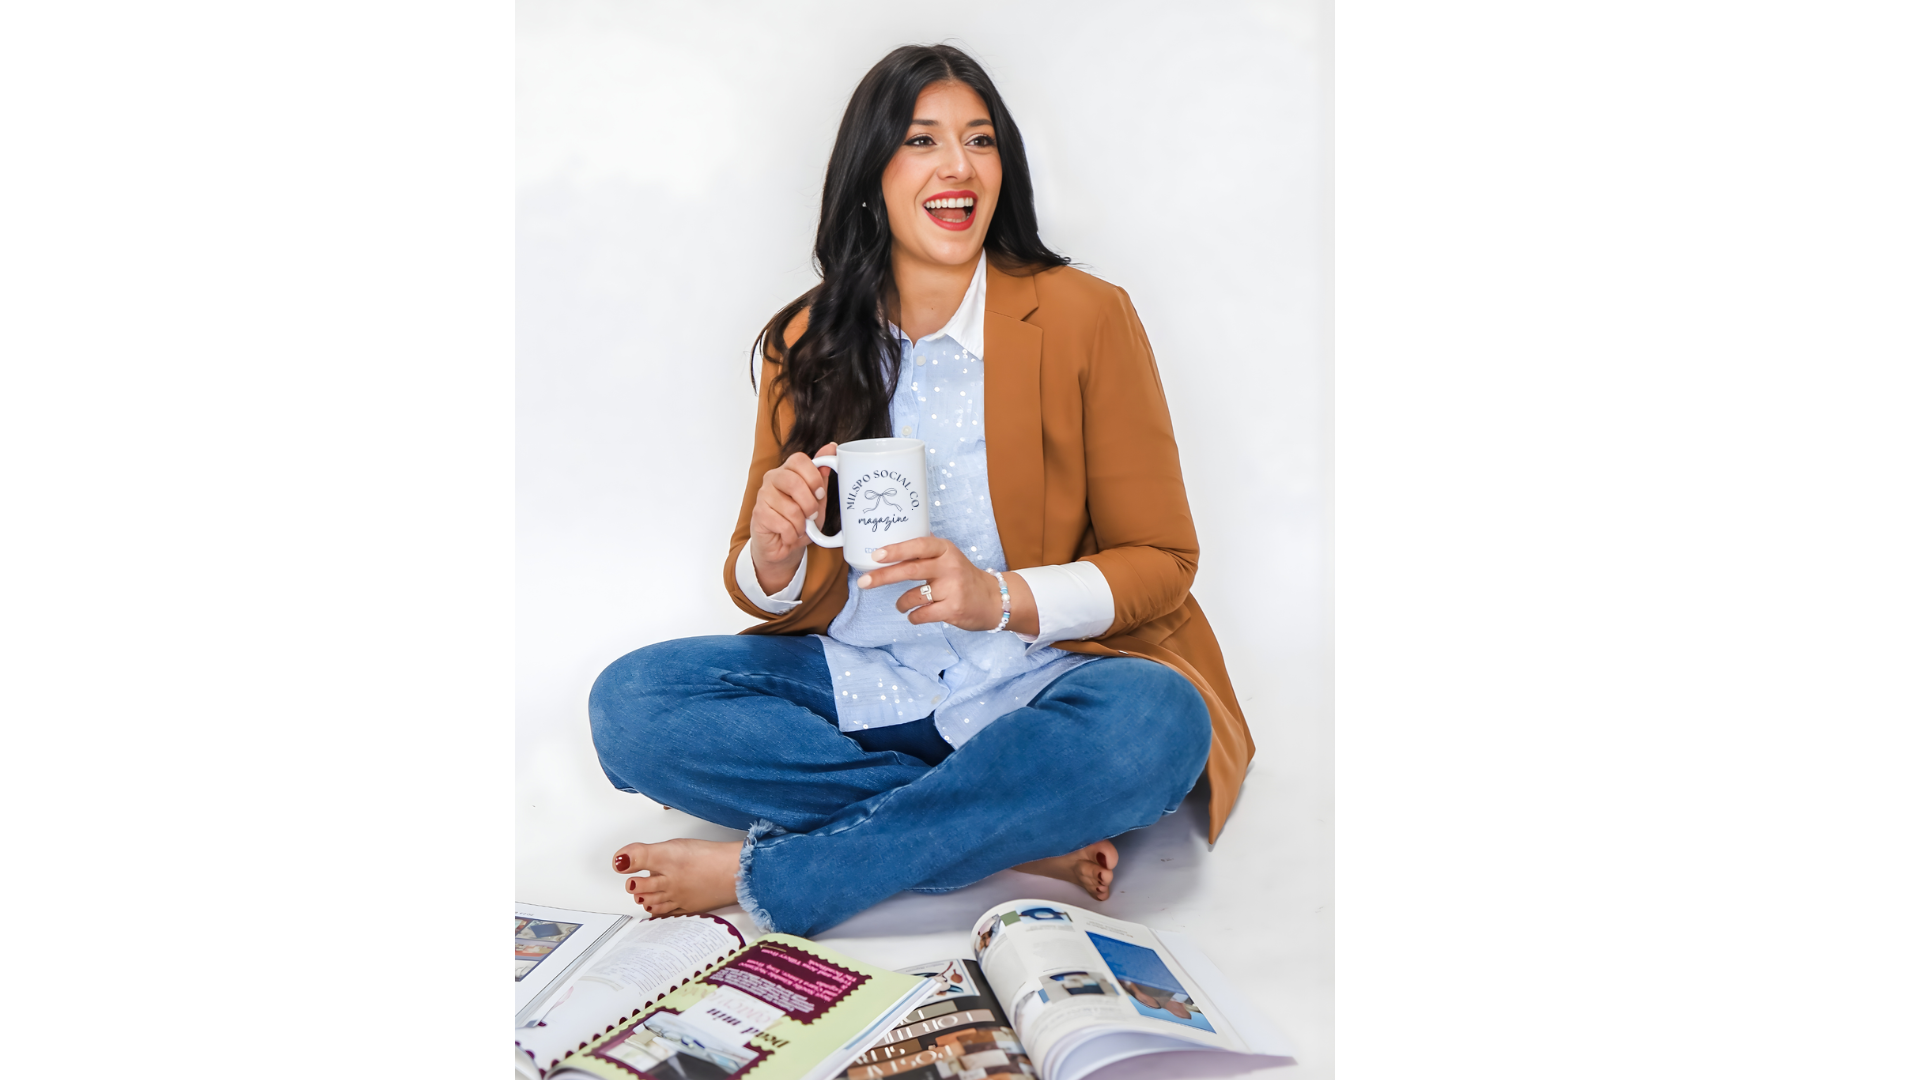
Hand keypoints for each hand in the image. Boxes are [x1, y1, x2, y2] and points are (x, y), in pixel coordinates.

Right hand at [748, 442, 835, 593]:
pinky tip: (789, 534)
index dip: (813, 477)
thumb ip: (822, 476)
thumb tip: (832, 448)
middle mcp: (773, 479)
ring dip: (801, 524)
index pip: (798, 460)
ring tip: (799, 527)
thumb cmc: (799, 521)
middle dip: (809, 504)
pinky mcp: (758, 514)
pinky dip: (792, 534)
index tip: (820, 493)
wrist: (783, 547)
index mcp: (788, 471)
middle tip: (811, 515)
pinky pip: (783, 524)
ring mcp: (763, 495)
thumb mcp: (817, 499)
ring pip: (790, 507)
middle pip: (793, 481)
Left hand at [857, 536, 1031, 632]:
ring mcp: (952, 589)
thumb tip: (888, 547)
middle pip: (910, 570)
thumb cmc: (962, 577)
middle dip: (883, 576)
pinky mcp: (953, 609)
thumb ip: (924, 553)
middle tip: (863, 582)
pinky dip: (913, 616)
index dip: (896, 550)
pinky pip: (921, 614)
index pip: (919, 546)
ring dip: (901, 603)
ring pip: (913, 596)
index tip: (876, 555)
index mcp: (946, 550)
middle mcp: (950, 567)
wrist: (993, 600)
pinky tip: (916, 615)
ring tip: (902, 605)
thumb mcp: (948, 558)